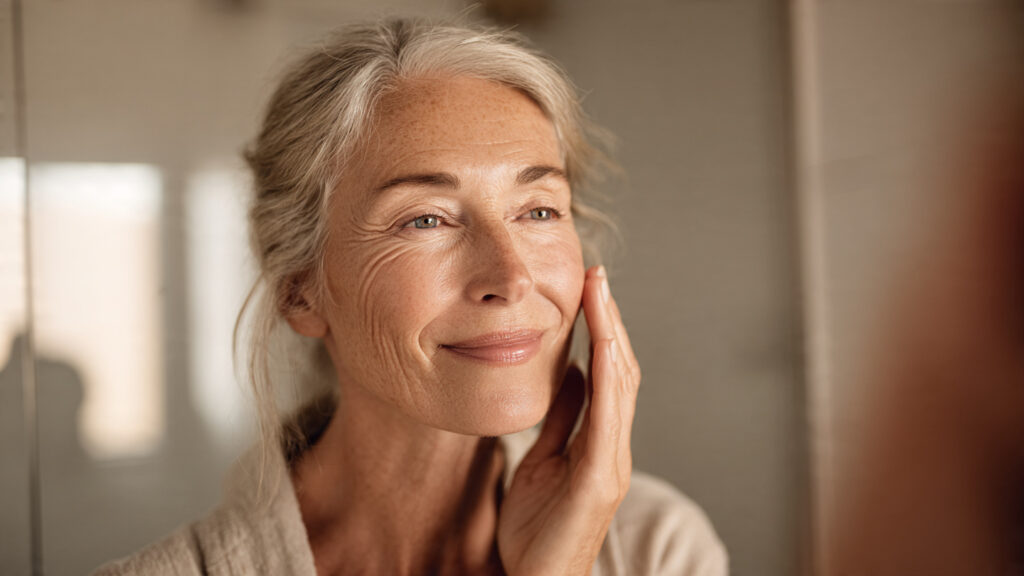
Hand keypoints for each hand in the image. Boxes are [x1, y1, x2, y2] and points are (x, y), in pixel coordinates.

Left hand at [497, 265, 640, 575]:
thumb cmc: (538, 531)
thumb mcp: (542, 460)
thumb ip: (559, 419)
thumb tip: (564, 371)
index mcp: (598, 443)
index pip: (605, 375)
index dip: (601, 330)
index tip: (590, 290)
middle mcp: (613, 448)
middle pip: (618, 371)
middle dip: (609, 321)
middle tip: (597, 276)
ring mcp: (612, 462)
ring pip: (618, 385)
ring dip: (610, 335)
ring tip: (599, 293)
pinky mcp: (600, 477)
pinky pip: (606, 416)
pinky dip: (607, 375)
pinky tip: (601, 344)